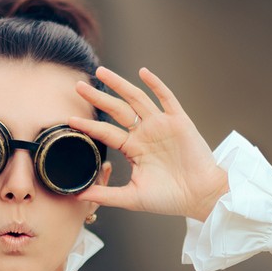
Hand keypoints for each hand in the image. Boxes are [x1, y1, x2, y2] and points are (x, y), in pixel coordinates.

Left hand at [69, 66, 227, 220]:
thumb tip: (78, 196)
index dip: (89, 125)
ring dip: (119, 84)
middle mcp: (145, 133)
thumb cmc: (169, 199)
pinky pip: (166, 98)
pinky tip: (143, 72)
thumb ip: (106, 194)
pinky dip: (156, 84)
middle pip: (117, 110)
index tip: (70, 119)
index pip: (107, 132)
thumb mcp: (132, 197)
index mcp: (134, 149)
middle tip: (78, 86)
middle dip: (98, 97)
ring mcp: (161, 125)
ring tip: (101, 72)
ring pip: (136, 99)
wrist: (201, 197)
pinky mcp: (179, 122)